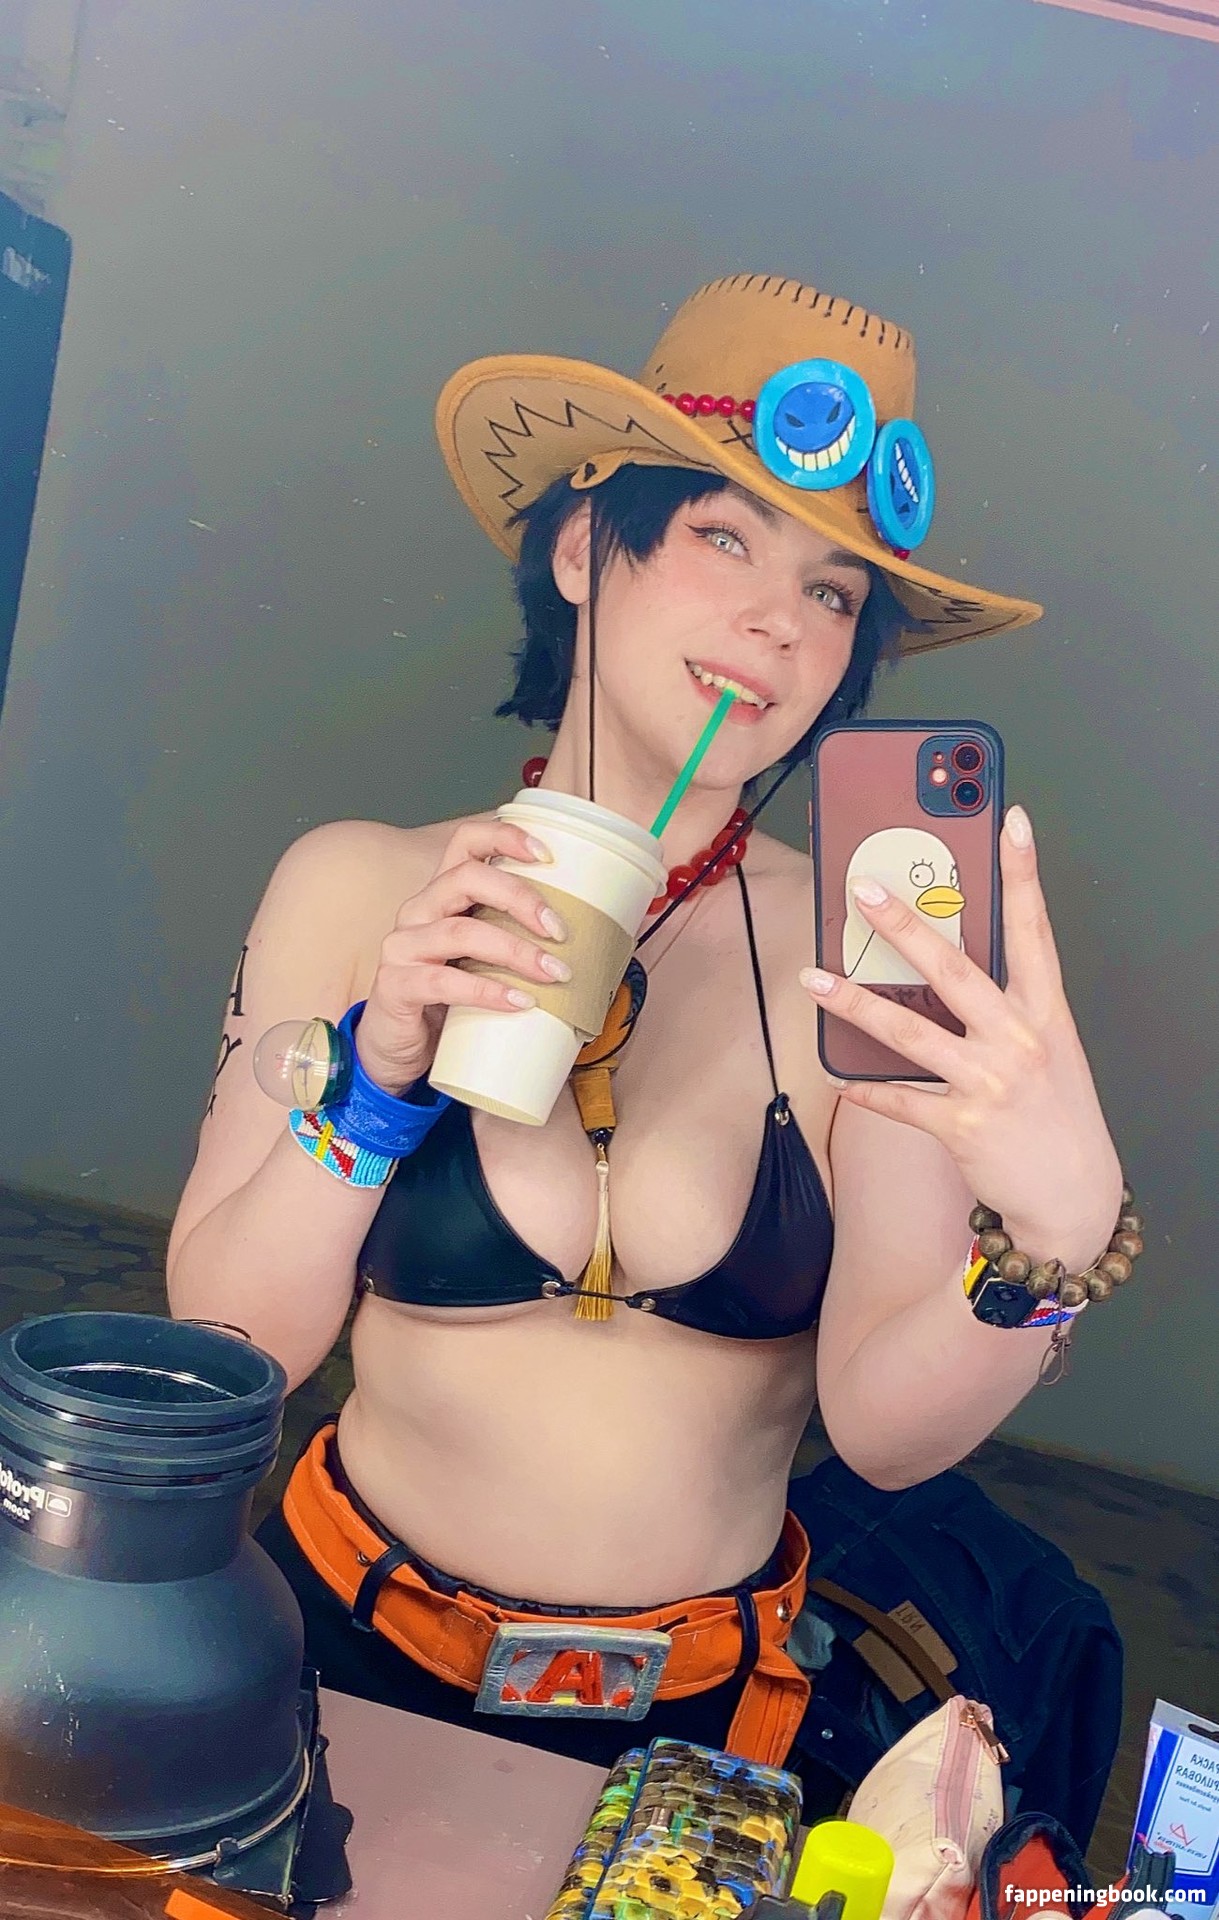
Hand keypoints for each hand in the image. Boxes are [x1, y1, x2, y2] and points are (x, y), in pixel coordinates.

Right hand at [355, 819, 570, 1093]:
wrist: (402, 1048)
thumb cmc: (453, 998)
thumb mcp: (487, 961)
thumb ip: (522, 941)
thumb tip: (603, 940)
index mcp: (443, 894)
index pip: (466, 842)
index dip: (504, 837)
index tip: (547, 855)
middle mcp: (418, 910)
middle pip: (466, 878)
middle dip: (521, 898)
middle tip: (561, 930)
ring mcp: (403, 947)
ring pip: (461, 932)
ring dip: (515, 950)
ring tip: (554, 974)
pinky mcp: (395, 986)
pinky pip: (443, 982)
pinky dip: (487, 991)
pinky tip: (519, 1002)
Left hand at [801, 805, 1122, 1265]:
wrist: (1075, 1197)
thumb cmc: (1054, 1112)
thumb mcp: (1046, 1046)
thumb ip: (1006, 1002)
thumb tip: (943, 959)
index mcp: (1044, 1010)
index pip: (1034, 928)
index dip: (1022, 873)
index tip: (1011, 820)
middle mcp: (1018, 1039)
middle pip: (954, 969)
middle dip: (905, 925)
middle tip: (865, 888)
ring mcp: (989, 1083)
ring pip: (910, 1032)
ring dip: (856, 1003)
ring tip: (814, 978)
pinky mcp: (961, 1127)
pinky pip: (900, 1101)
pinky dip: (867, 1091)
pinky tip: (839, 1079)